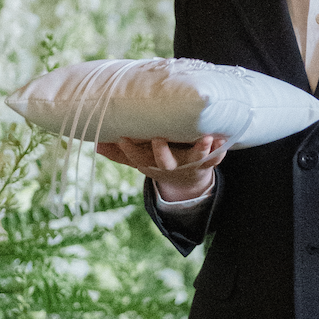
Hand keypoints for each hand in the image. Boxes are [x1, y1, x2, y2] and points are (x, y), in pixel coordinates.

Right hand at [95, 132, 229, 201]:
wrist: (187, 180)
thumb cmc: (158, 160)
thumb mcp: (139, 158)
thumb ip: (119, 151)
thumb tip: (94, 142)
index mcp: (152, 163)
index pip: (136, 157)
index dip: (129, 150)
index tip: (122, 137)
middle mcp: (171, 164)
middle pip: (164, 161)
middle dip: (161, 152)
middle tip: (158, 139)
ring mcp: (191, 163)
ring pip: (196, 158)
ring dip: (201, 149)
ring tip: (206, 138)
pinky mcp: (209, 161)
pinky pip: (217, 157)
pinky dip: (221, 150)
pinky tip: (224, 139)